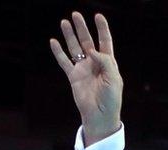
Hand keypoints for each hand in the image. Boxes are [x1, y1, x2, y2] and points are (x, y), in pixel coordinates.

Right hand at [50, 12, 122, 146]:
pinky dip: (58, 52)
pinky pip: (64, 62)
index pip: (104, 41)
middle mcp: (94, 63)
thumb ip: (105, 62)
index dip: (102, 28)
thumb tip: (93, 51)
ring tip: (64, 22)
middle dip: (82, 28)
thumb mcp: (113, 79)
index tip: (98, 16)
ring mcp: (83, 69)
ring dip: (70, 36)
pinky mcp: (73, 77)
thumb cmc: (111, 99)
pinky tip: (53, 42)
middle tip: (76, 15)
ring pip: (75, 48)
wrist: (100, 116)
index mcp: (108, 63)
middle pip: (87, 41)